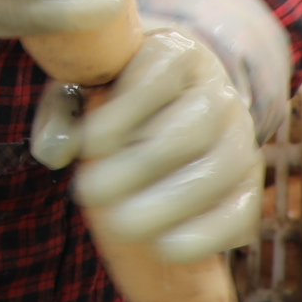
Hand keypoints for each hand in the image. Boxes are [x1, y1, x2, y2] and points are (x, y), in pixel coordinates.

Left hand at [29, 27, 261, 261]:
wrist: (172, 100)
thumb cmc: (115, 89)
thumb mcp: (82, 82)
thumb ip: (62, 109)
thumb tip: (53, 151)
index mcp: (176, 52)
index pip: (160, 72)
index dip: (128, 109)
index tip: (90, 142)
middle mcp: (218, 90)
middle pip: (193, 127)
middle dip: (141, 165)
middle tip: (90, 193)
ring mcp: (240, 136)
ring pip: (221, 169)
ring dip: (171, 203)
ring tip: (121, 226)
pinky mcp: (248, 182)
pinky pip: (242, 208)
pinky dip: (210, 232)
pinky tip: (168, 248)